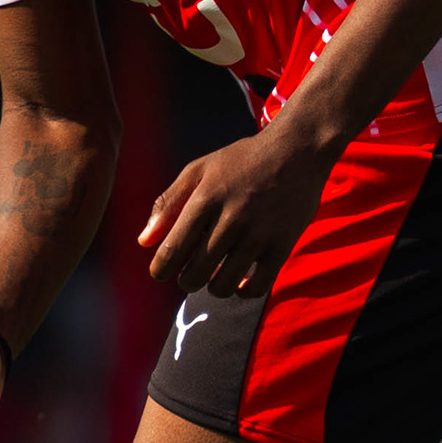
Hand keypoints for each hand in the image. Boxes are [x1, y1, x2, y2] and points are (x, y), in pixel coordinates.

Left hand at [141, 127, 341, 295]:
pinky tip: (240, 280)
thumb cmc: (242, 161)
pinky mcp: (282, 245)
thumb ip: (168, 203)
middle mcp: (231, 218)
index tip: (163, 271)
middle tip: (191, 273)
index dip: (161, 269)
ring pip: (223, 286)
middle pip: (194, 275)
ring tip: (215, 275)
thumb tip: (144, 242)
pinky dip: (242, 291)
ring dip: (213, 287)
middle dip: (186, 280)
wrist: (297, 150)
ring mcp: (259, 233)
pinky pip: (255, 288)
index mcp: (205, 198)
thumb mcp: (200, 170)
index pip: (172, 250)